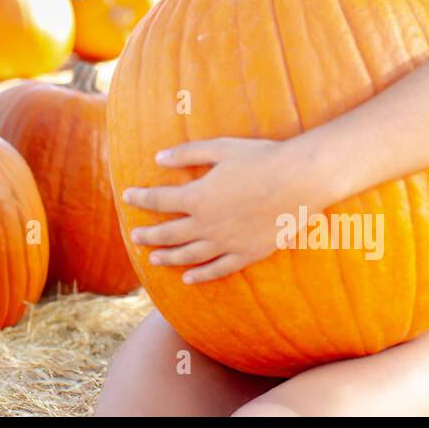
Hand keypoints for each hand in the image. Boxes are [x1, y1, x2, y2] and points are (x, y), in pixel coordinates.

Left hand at [121, 136, 326, 284]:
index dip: (140, 199)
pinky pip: (218, 269)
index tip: (127, 197)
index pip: (159, 200)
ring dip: (168, 257)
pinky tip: (189, 279)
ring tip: (153, 259)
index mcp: (198, 197)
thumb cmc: (261, 158)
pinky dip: (201, 275)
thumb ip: (187, 154)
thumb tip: (158, 158)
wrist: (300, 180)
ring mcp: (227, 242)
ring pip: (189, 255)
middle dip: (148, 235)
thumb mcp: (220, 148)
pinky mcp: (247, 254)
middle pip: (168, 233)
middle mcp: (207, 224)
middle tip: (134, 237)